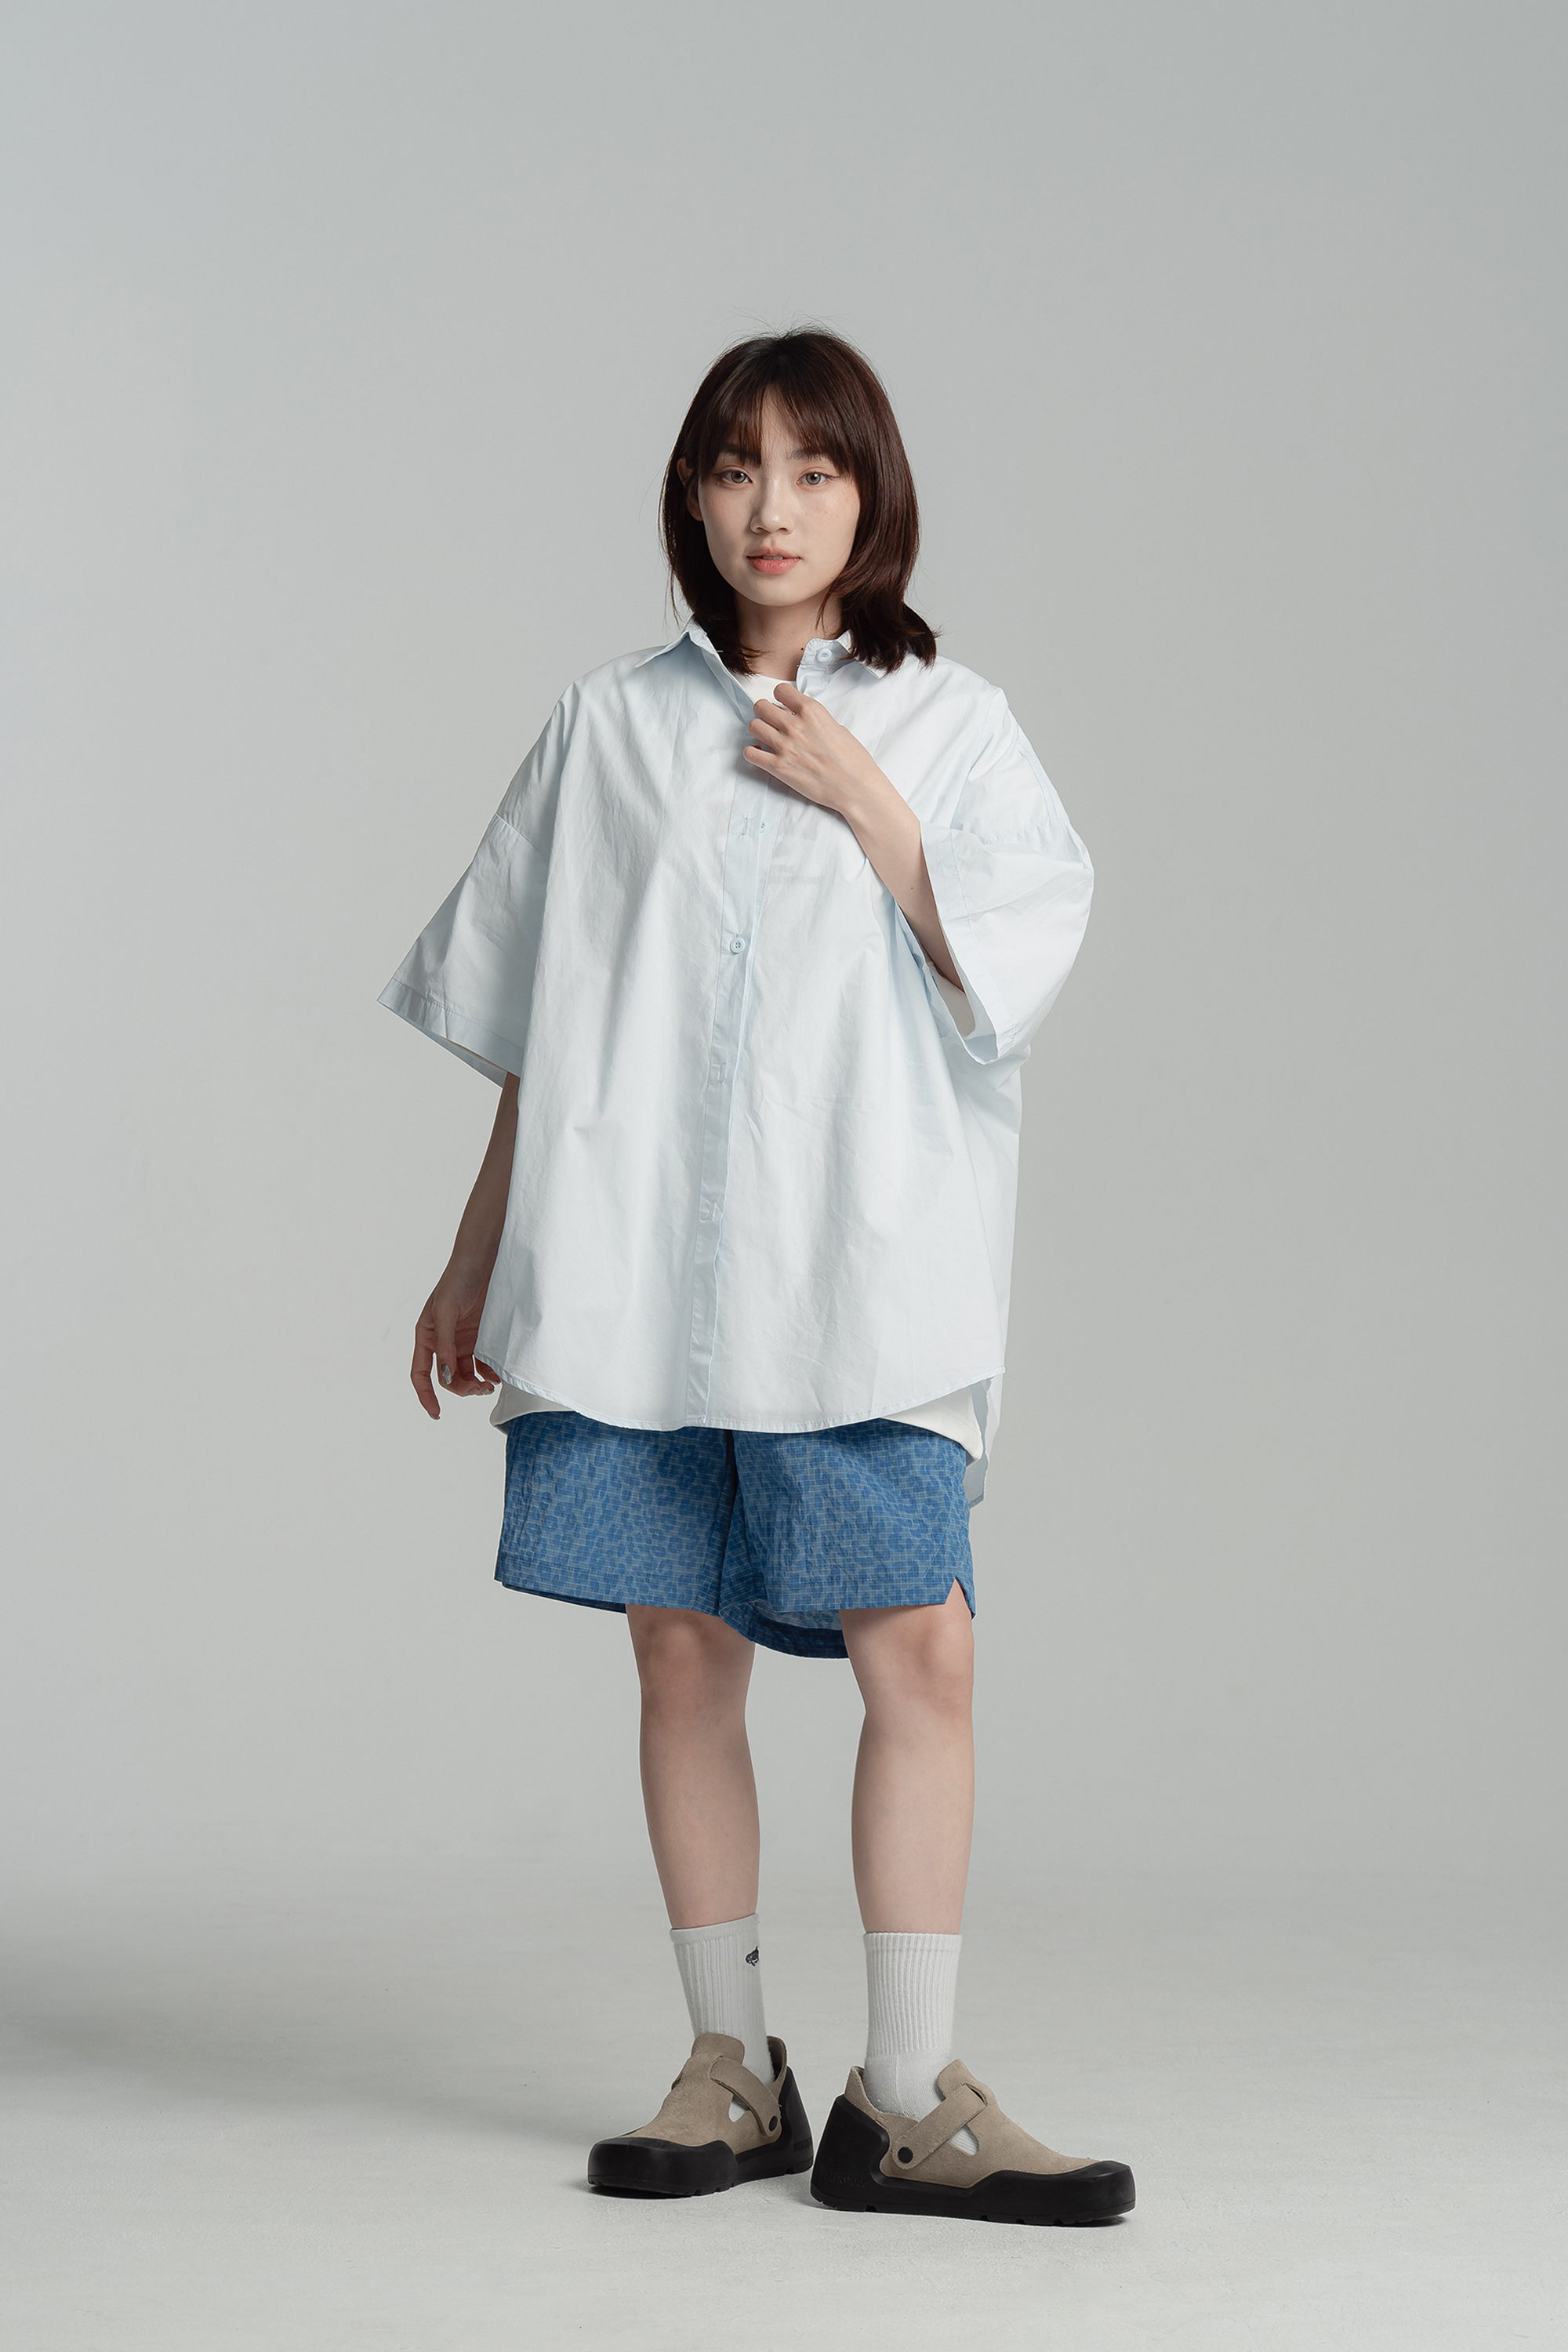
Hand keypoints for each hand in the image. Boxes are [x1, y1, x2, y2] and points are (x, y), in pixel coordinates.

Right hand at [411, 1264, 498, 1418]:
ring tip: (490, 1386)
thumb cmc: (458, 1279)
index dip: (426, 1395)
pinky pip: (483, 1362)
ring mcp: (463, 1339)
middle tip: (479, 1390)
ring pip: (466, 1373)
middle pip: (448, 1377)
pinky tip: (497, 1375)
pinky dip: (489, 1372)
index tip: (436, 1413)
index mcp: (427, 1335)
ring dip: (476, 1384)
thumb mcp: (446, 1311)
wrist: (485, 1258)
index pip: (421, 1373)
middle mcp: (443, 1341)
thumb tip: (446, 1377)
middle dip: (461, 1388)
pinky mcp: (482, 1336)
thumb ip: (445, 1345)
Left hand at [743, 682, 888, 818]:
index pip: (780, 690)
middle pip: (761, 706)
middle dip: (765, 712)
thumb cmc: (852, 759)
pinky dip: (753, 752)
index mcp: (811, 711)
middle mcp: (794, 725)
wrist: (855, 787)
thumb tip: (799, 717)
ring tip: (767, 737)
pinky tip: (762, 753)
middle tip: (772, 721)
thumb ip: (814, 719)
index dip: (780, 697)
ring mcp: (784, 746)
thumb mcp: (836, 727)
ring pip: (753, 726)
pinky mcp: (778, 767)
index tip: (783, 706)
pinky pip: (750, 753)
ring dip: (759, 730)